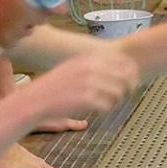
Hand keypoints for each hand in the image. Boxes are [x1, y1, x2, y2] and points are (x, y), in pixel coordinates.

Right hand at [25, 50, 140, 120]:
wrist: (34, 100)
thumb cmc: (56, 86)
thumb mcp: (75, 66)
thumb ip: (96, 65)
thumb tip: (124, 69)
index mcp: (89, 58)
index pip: (124, 61)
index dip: (132, 73)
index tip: (132, 82)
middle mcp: (91, 67)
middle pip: (126, 76)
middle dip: (129, 87)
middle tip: (124, 95)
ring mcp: (88, 82)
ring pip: (119, 92)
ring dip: (117, 100)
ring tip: (109, 104)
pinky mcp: (85, 99)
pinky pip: (108, 105)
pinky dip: (107, 109)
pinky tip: (100, 109)